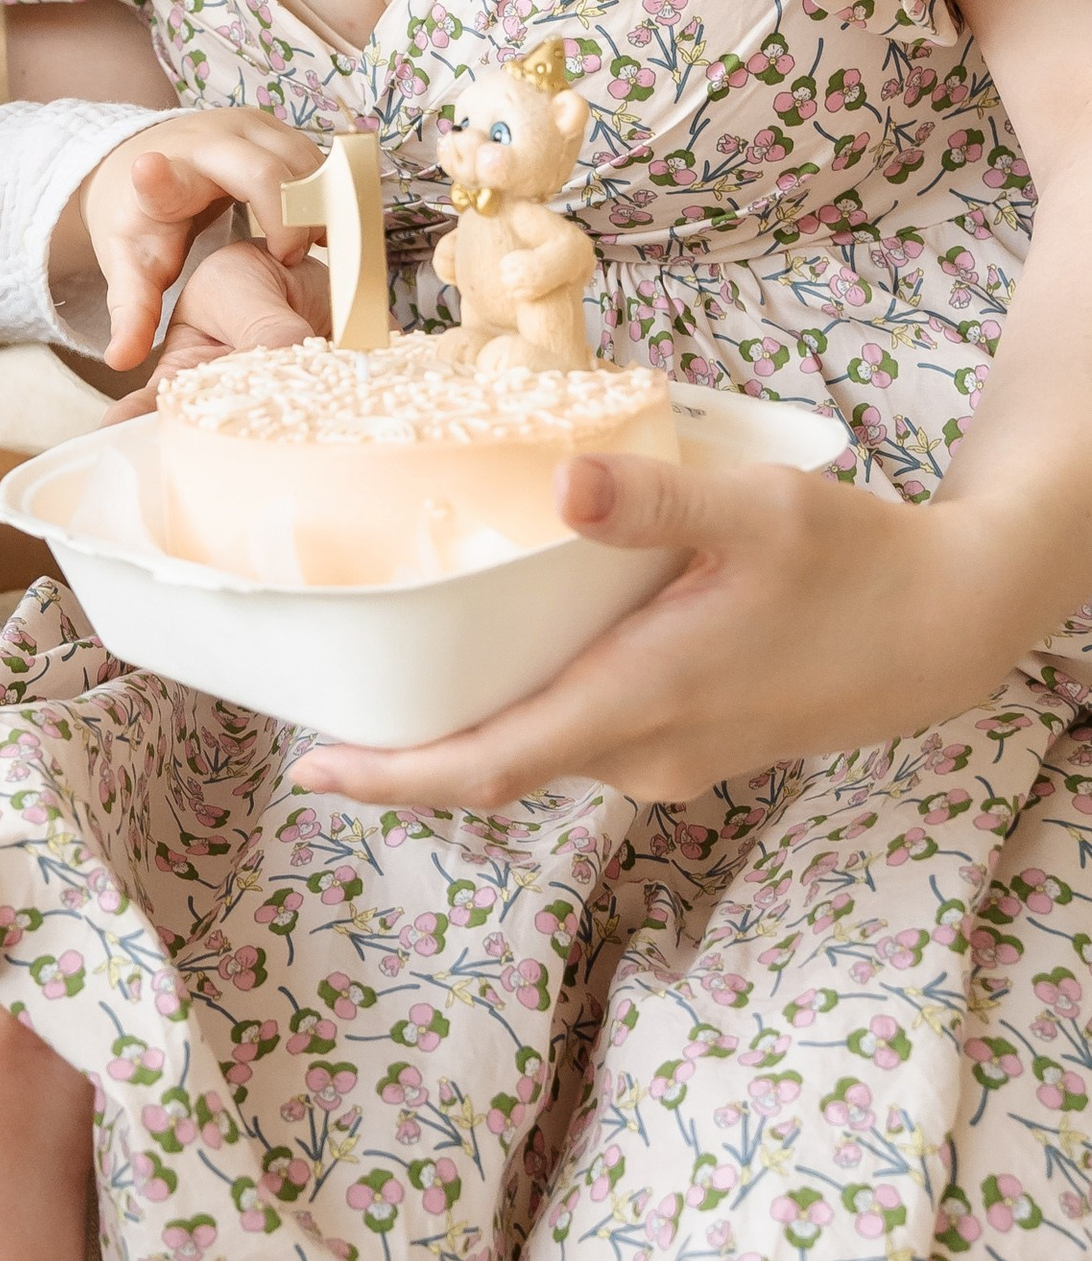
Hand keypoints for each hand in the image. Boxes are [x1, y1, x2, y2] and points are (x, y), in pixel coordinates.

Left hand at [61, 109, 321, 369]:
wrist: (143, 160)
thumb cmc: (142, 220)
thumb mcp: (132, 264)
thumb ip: (132, 312)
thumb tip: (120, 360)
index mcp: (162, 181)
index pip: (159, 178)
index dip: (158, 178)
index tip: (148, 172)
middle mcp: (207, 143)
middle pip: (267, 173)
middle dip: (291, 222)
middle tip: (288, 260)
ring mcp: (248, 127)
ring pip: (304, 163)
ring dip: (317, 209)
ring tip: (303, 246)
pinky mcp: (276, 128)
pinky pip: (318, 159)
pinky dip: (328, 196)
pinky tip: (319, 228)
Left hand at [288, 449, 1039, 810]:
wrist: (946, 626)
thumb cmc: (854, 563)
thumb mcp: (757, 510)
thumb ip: (657, 500)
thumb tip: (565, 483)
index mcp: (639, 702)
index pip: (489, 766)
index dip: (394, 777)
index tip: (314, 768)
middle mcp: (643, 751)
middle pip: (497, 764)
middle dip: (407, 746)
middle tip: (323, 698)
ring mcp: (669, 757)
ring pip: (540, 750)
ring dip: (466, 726)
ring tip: (391, 672)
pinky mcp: (690, 741)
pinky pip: (581, 736)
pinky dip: (525, 709)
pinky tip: (505, 653)